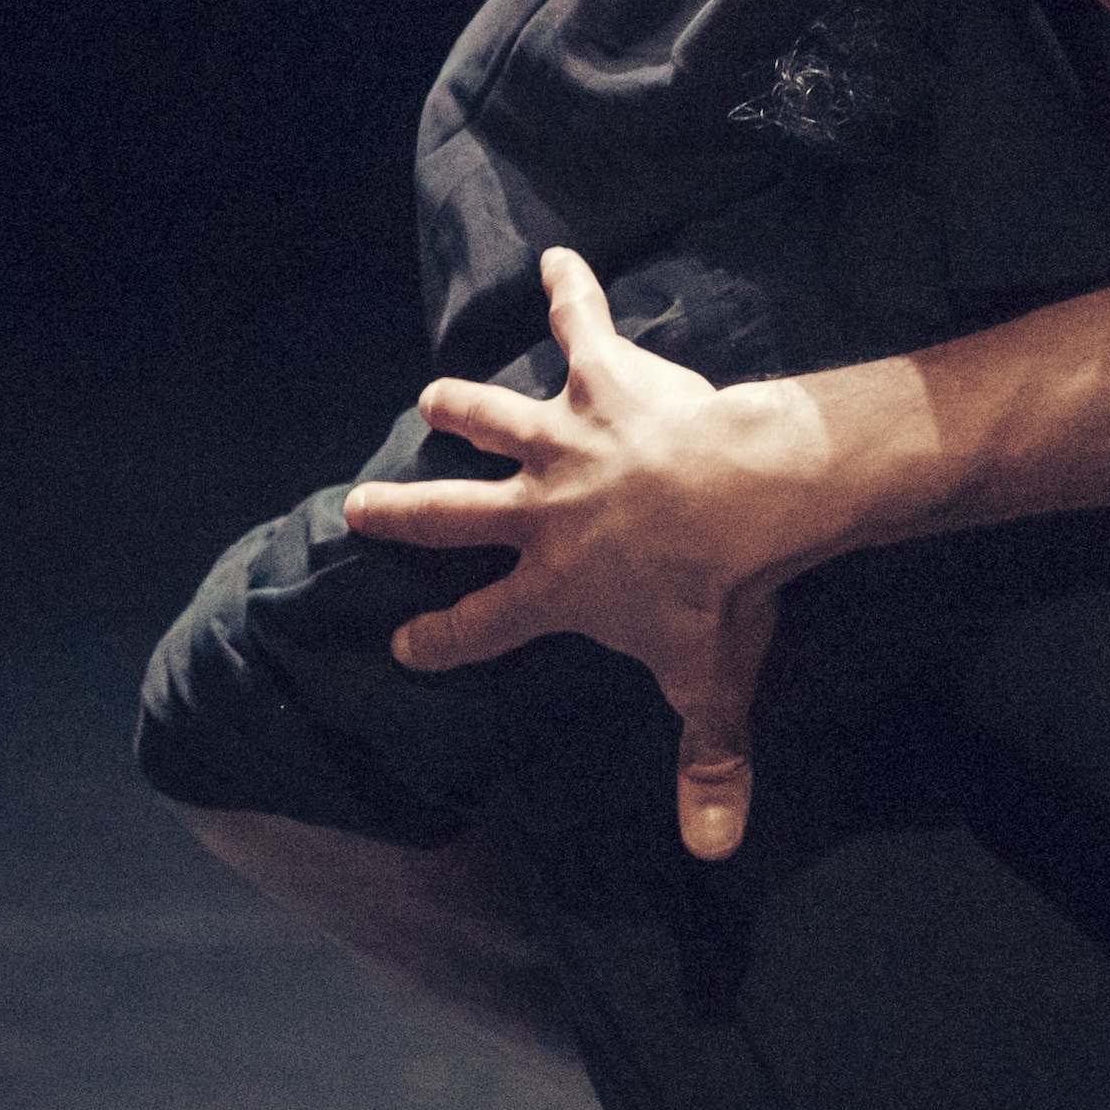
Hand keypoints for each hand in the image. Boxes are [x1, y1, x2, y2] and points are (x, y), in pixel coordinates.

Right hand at [340, 248, 832, 859]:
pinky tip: (563, 256)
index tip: (407, 647)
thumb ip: (710, 765)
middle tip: (359, 509)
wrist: (750, 497)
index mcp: (553, 588)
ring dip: (461, 406)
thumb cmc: (724, 593)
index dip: (443, 643)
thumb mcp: (712, 685)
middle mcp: (539, 511)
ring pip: (492, 418)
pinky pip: (583, 326)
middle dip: (400, 516)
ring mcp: (567, 440)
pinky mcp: (608, 381)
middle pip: (450, 517)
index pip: (482, 629)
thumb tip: (713, 853)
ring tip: (432, 397)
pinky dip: (572, 290)